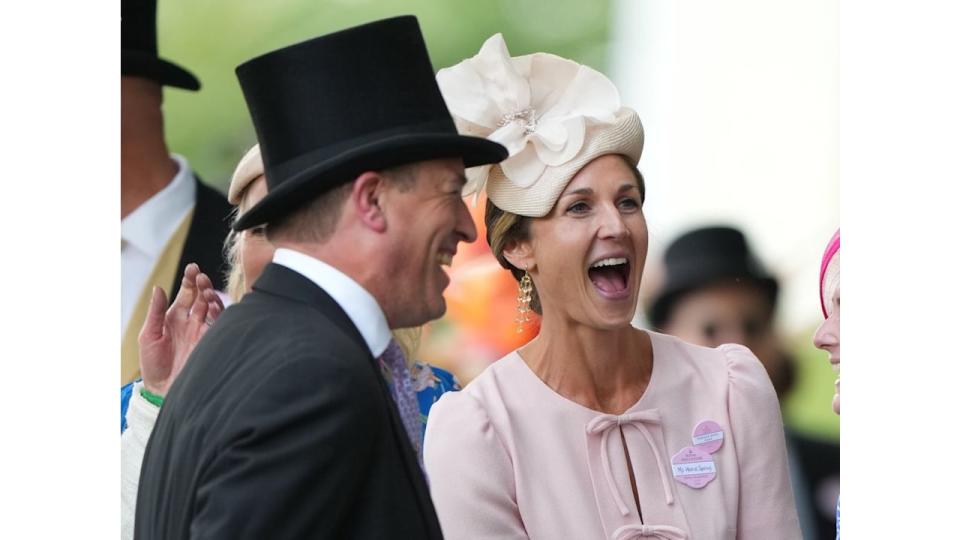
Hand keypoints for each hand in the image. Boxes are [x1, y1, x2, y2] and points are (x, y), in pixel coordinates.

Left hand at [138, 263, 224, 396]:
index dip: (189, 280)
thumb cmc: (152, 364)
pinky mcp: (211, 342)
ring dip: (211, 296)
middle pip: (201, 297)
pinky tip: (215, 305)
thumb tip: (158, 288)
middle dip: (202, 285)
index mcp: (174, 318)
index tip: (192, 269)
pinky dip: (220, 312)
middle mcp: (191, 322)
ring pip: (213, 307)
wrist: (162, 390)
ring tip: (206, 289)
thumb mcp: (148, 335)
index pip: (186, 294)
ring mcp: (202, 331)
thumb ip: (155, 312)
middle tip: (201, 276)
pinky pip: (220, 324)